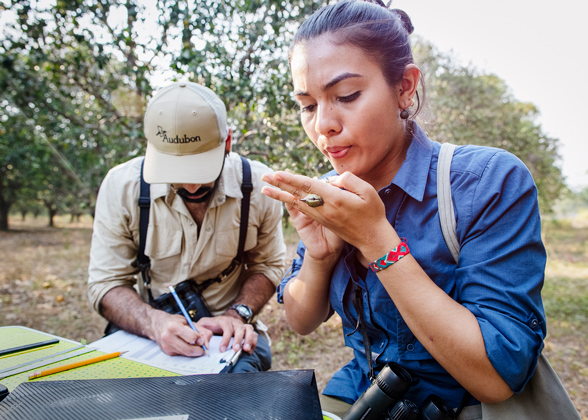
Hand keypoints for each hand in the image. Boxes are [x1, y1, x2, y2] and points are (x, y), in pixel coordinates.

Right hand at [149, 310, 211, 356]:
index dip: (199, 339)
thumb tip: (206, 341)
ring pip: (185, 353)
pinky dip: (186, 351)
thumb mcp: (188, 321)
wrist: (157, 324)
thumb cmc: (174, 322)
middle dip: (198, 350)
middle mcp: (168, 337)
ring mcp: (166, 346)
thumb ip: (200, 330)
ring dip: (193, 351)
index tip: (201, 339)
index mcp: (174, 327)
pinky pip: (181, 354)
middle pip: (188, 349)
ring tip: (194, 345)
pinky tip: (185, 344)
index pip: (191, 338)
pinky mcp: (167, 352)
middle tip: (202, 348)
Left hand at [196, 315, 257, 353]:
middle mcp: (235, 322)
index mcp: (224, 320)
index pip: (227, 328)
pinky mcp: (247, 331)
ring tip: (246, 350)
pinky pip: (254, 335)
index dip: (226, 339)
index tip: (222, 350)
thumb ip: (201, 332)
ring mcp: (242, 325)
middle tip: (236, 350)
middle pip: (240, 328)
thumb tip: (204, 343)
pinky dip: (253, 343)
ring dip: (249, 340)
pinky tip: (249, 351)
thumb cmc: (211, 325)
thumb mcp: (203, 325)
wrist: (220, 320)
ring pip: (249, 330)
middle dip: (239, 340)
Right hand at [261, 173, 344, 261]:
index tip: (294, 168)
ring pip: (290, 194)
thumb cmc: (343, 229)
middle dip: (284, 178)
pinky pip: (291, 207)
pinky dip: (282, 198)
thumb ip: (341, 194)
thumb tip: (334, 181)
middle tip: (271, 171)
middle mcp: (311, 202)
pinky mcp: (299, 220)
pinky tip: (271, 191)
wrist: (333, 250)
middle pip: (296, 186)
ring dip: (278, 186)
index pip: (310, 183)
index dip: (300, 176)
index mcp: (322, 197)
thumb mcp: (345, 208)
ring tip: (265, 178)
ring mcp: (304, 210)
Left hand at [262, 171, 396, 259]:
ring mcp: (322, 216)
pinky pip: (304, 210)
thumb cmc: (373, 215)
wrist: (372, 240)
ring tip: (266, 189)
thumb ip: (349, 181)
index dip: (292, 179)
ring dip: (281, 195)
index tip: (278, 174)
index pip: (309, 186)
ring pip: (297, 203)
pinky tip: (283, 199)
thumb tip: (332, 179)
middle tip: (265, 177)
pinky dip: (292, 203)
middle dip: (280, 185)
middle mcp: (324, 209)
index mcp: (335, 199)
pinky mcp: (322, 221)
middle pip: (298, 194)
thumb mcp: (368, 193)